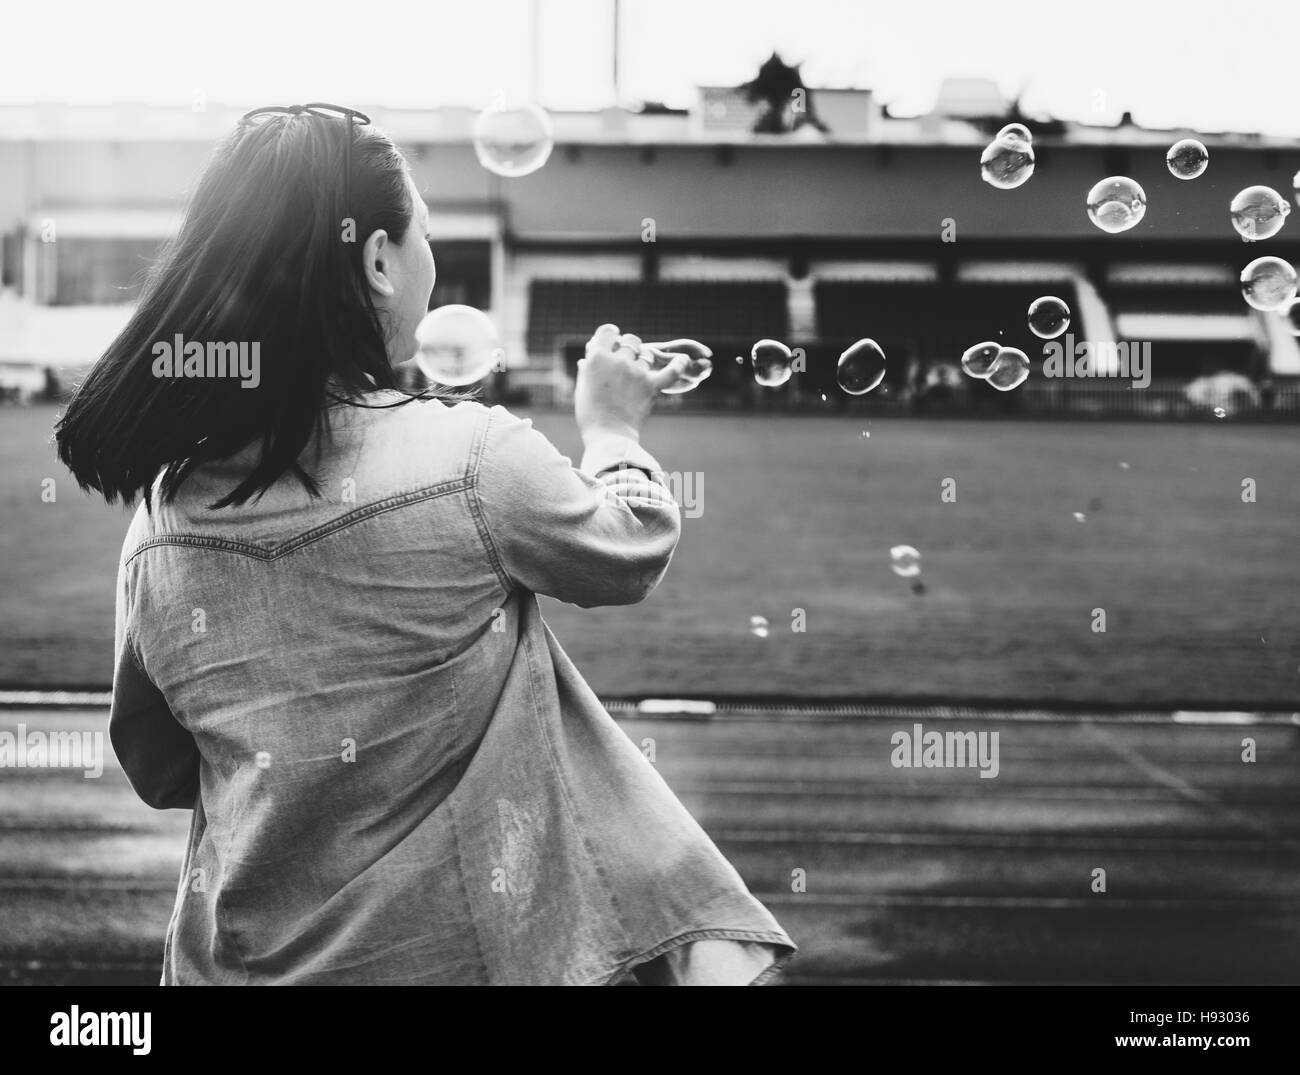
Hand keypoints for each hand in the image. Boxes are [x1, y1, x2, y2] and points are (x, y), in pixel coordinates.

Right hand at [574, 324, 688, 443]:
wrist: (608, 435)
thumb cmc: (590, 414)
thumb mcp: (582, 388)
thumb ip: (587, 369)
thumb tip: (588, 359)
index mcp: (597, 358)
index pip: (608, 331)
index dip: (611, 335)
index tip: (613, 342)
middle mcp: (617, 360)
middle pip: (631, 340)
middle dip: (629, 347)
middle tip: (626, 360)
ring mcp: (636, 372)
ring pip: (646, 355)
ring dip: (643, 360)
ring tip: (638, 373)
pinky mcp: (651, 386)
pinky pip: (671, 370)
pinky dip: (679, 364)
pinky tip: (683, 359)